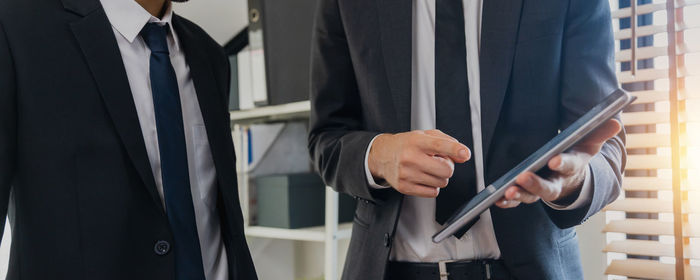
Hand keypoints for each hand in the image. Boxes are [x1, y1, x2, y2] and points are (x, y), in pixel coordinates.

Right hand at [368, 130, 470, 197]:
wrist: (382, 156)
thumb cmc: (406, 145)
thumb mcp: (425, 136)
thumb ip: (447, 142)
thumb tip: (462, 155)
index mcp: (416, 142)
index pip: (439, 145)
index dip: (454, 149)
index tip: (465, 153)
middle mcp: (410, 158)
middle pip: (446, 169)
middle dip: (448, 166)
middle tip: (438, 162)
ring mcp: (407, 174)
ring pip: (441, 182)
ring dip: (440, 177)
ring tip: (428, 169)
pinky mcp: (405, 187)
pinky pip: (432, 193)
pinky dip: (433, 187)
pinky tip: (424, 178)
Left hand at [496, 119, 621, 207]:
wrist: (574, 180)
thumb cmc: (579, 155)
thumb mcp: (591, 143)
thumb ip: (600, 133)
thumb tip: (616, 123)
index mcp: (573, 167)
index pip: (570, 165)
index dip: (563, 163)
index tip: (554, 160)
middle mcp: (559, 182)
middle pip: (548, 187)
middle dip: (536, 184)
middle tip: (522, 178)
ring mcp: (543, 190)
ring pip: (532, 196)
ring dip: (520, 195)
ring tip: (508, 191)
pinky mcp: (530, 194)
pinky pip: (518, 201)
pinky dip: (508, 202)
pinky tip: (498, 199)